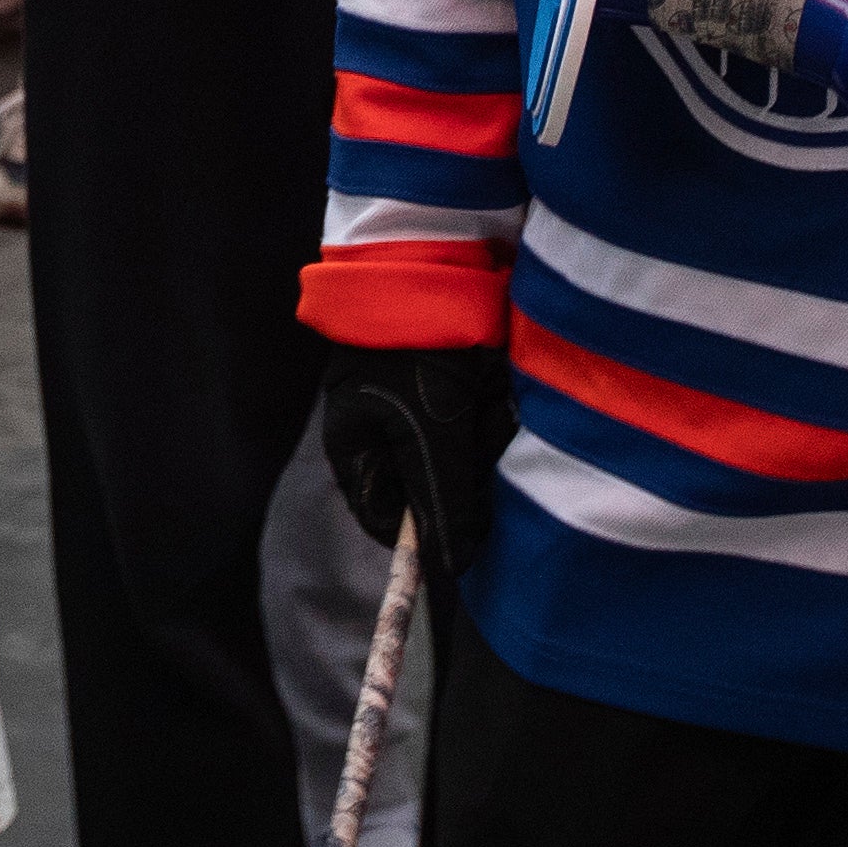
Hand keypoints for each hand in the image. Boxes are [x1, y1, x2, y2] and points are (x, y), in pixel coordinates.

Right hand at [321, 343, 515, 577]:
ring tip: (490, 399)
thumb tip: (451, 571)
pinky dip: (487, 410)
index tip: (468, 522)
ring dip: (481, 436)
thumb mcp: (430, 437)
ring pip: (457, 459)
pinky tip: (493, 385)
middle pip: (429, 489)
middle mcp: (378, 437)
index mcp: (354, 451)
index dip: (427, 531)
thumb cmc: (412, 359)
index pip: (388, 521)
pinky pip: (471, 424)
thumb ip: (442, 505)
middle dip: (464, 469)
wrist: (426, 275)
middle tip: (483, 433)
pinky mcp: (443, 389)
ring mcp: (411, 412)